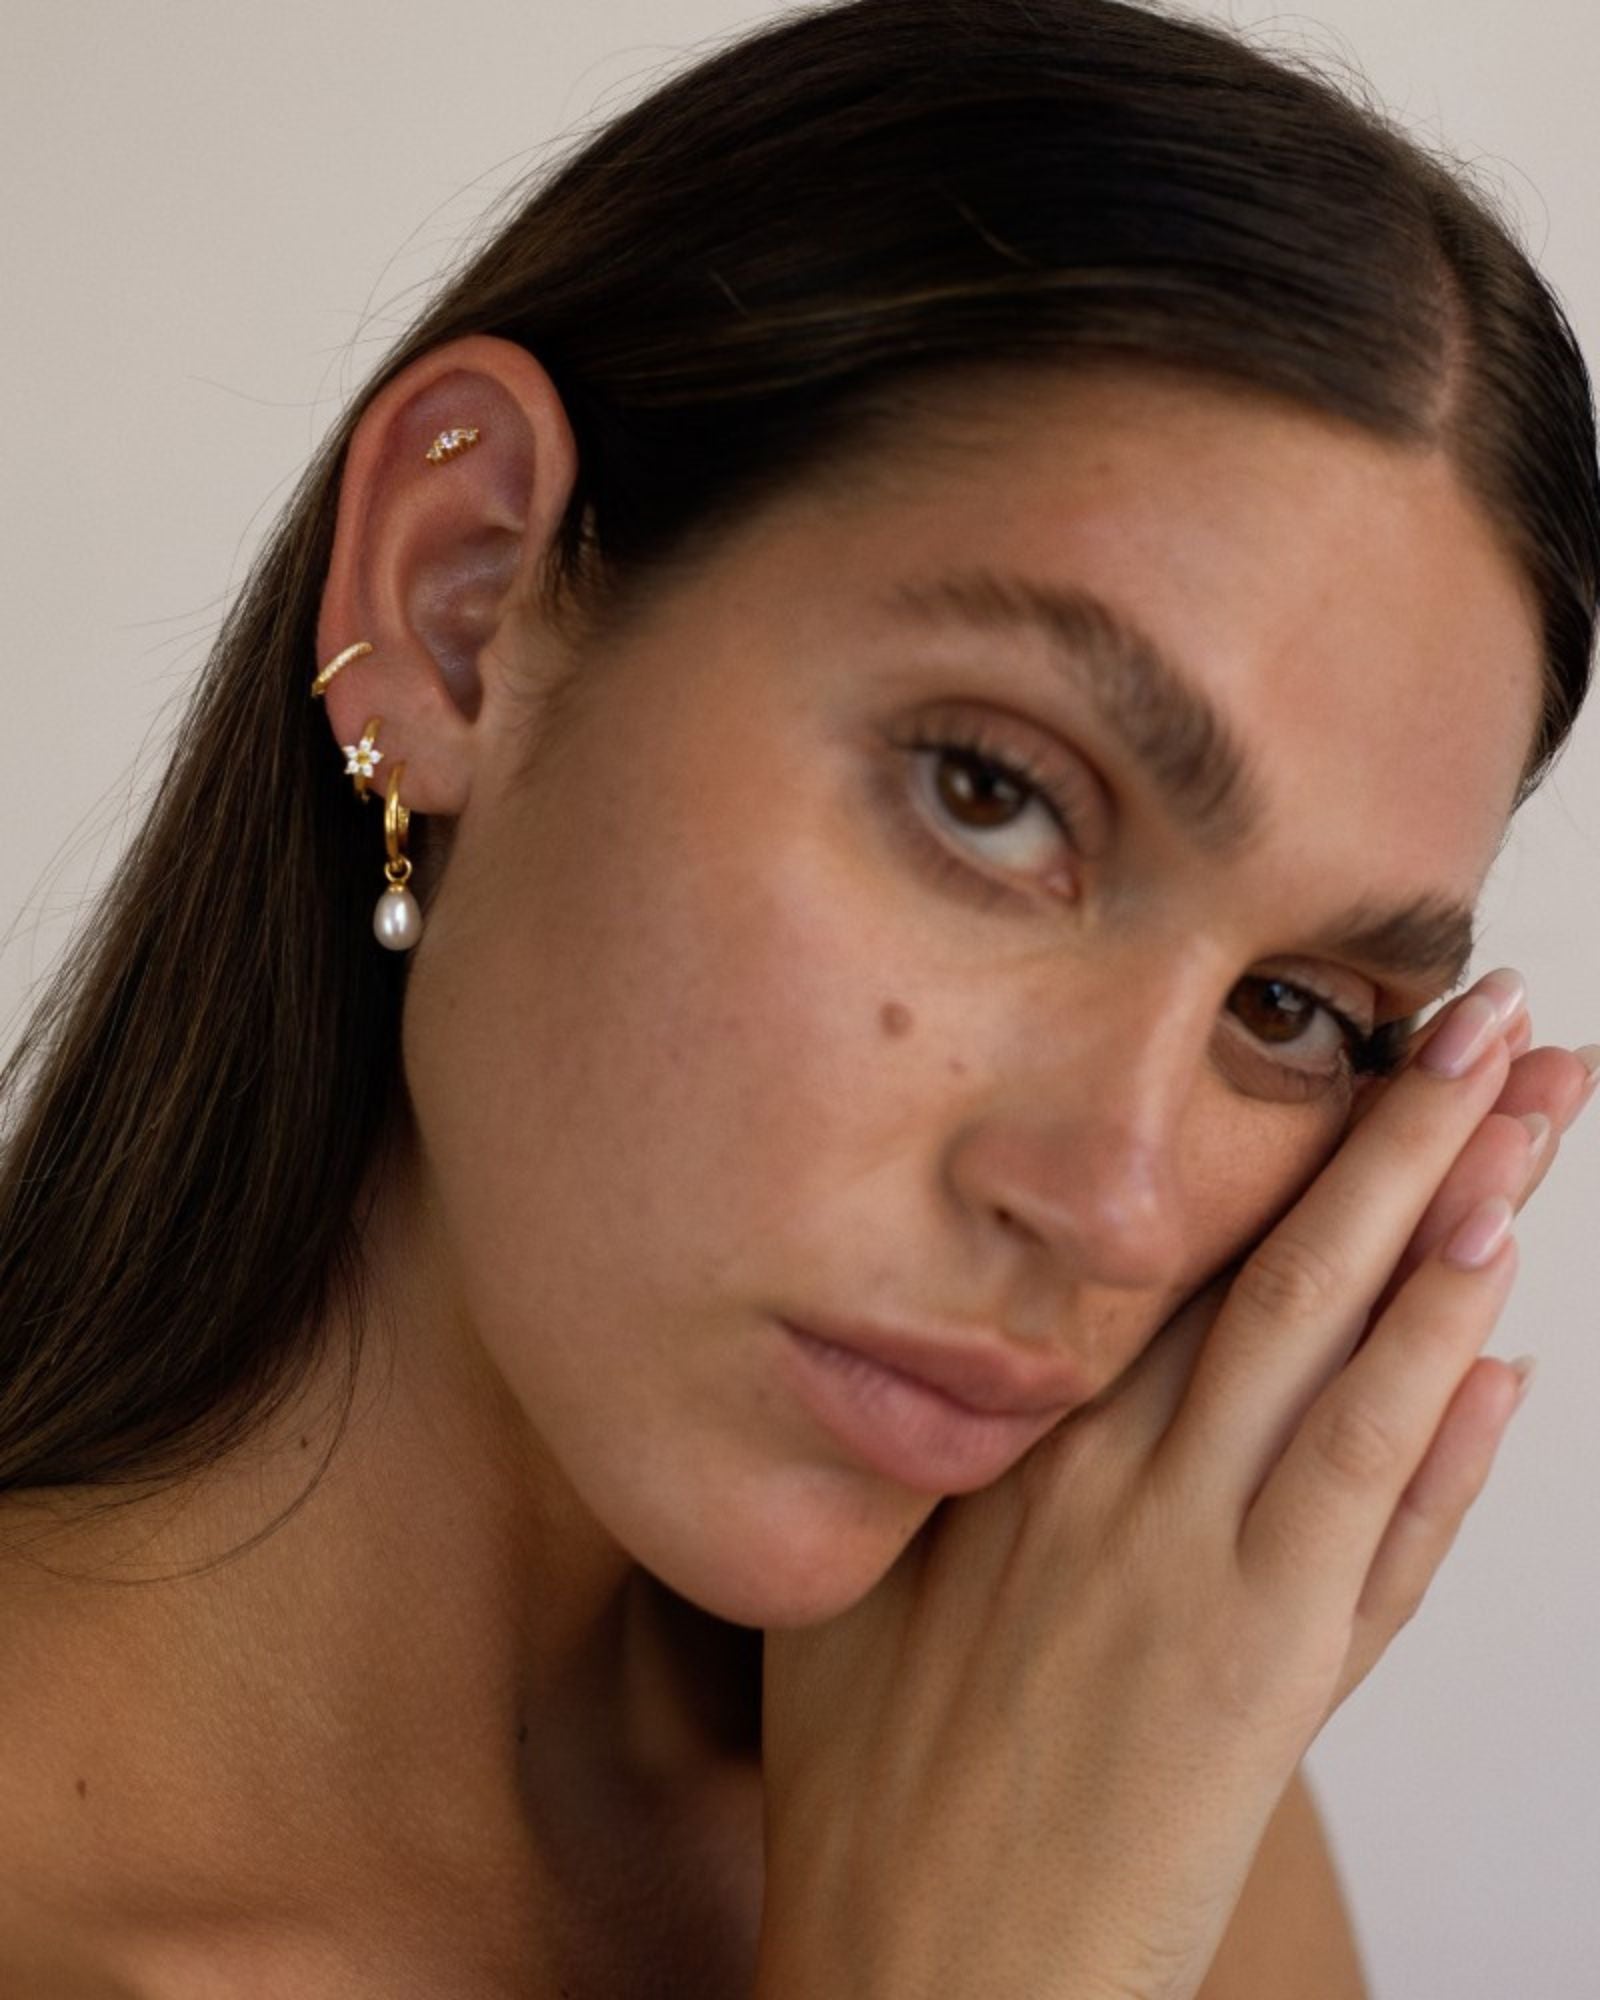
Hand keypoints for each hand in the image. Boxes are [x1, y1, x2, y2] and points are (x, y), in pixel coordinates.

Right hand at [755, 971, 1593, 1999]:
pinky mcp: (1266, 1677)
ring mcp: (1199, 1573)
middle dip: (1402, 1137)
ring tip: (1532, 1119)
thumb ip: (920, 1477)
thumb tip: (961, 1362)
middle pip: (1283, 1273)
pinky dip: (1445, 1432)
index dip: (1284, 1144)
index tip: (1368, 1046)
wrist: (920, 1982)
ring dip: (1448, 1233)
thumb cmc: (875, 1791)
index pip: (1174, 1255)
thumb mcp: (844, 1592)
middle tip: (1498, 1024)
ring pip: (1345, 1365)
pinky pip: (1377, 1527)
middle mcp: (1112, 1483)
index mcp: (1012, 1445)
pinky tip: (1504, 1338)